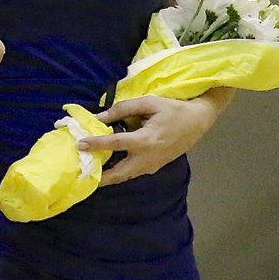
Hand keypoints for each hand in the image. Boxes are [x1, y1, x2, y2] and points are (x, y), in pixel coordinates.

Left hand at [82, 95, 218, 185]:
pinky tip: (107, 167)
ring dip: (108, 176)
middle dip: (100, 176)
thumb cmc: (172, 109)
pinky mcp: (155, 167)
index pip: (116, 144)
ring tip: (89, 171)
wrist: (197, 122)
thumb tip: (100, 116)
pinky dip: (119, 173)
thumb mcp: (148, 103)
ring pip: (126, 176)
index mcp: (146, 140)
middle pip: (119, 173)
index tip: (80, 144)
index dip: (96, 144)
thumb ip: (122, 109)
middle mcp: (148, 157)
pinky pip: (133, 173)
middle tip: (81, 173)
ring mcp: (153, 166)